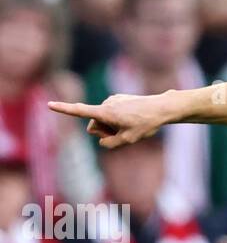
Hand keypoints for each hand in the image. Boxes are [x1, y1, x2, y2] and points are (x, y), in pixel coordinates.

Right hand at [48, 91, 175, 148]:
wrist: (161, 108)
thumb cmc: (145, 124)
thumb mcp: (127, 140)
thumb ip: (109, 143)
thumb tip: (101, 140)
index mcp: (105, 112)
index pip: (80, 111)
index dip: (64, 109)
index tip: (49, 104)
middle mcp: (106, 104)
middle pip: (94, 124)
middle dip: (103, 132)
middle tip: (122, 134)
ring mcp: (112, 100)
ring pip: (103, 119)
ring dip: (112, 126)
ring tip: (130, 126)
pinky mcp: (118, 99)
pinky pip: (111, 114)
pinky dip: (117, 120)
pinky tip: (133, 120)